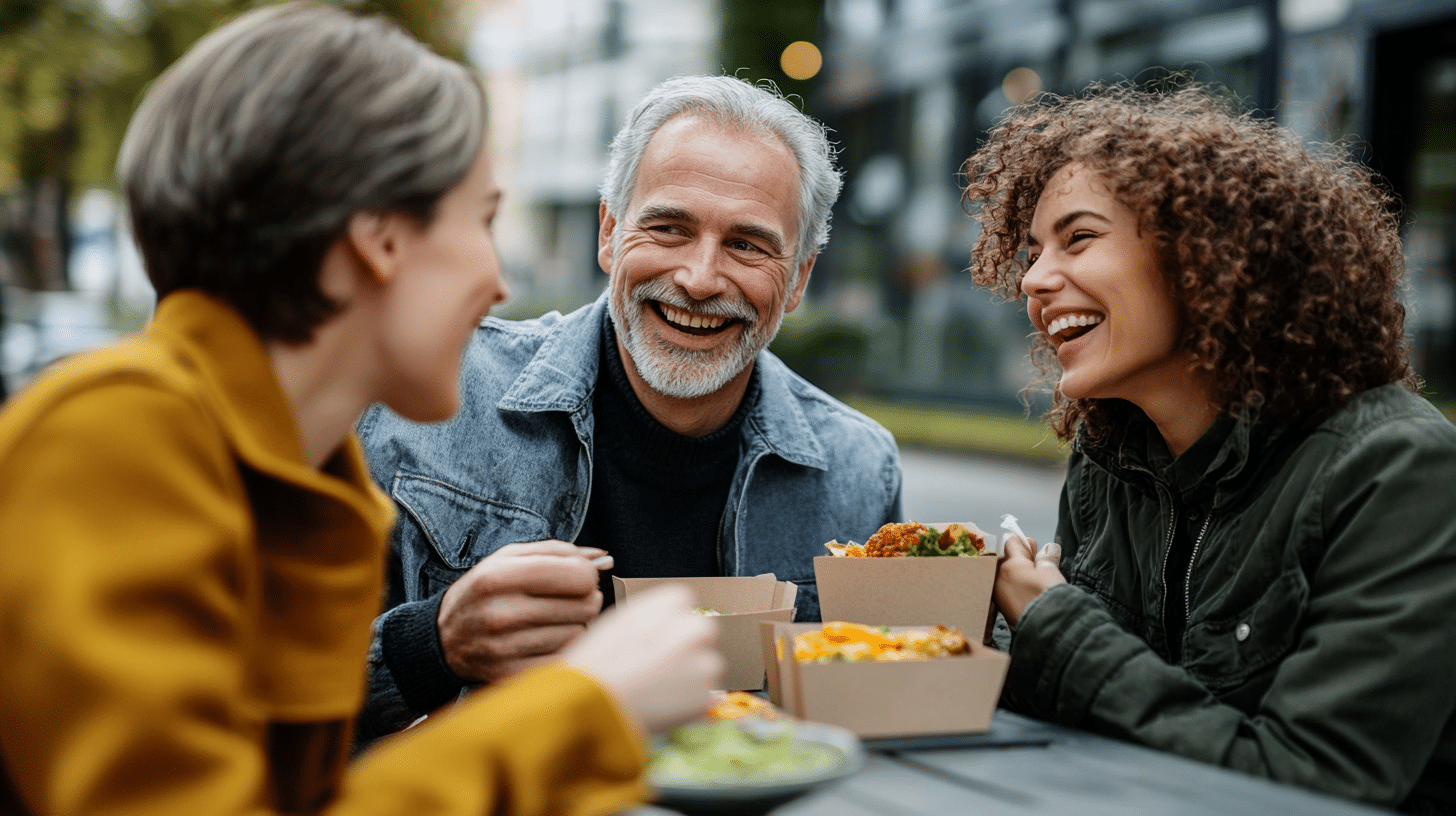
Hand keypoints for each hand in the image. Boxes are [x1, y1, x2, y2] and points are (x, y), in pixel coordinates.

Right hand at [437, 540, 607, 683]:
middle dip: (585, 599)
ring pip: (579, 633)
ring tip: (550, 621)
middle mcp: (500, 613)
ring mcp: (504, 649)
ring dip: (574, 625)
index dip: (588, 575)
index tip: (580, 577)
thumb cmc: (486, 592)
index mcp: (499, 577)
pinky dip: (563, 649)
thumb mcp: (508, 559)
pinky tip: (546, 641)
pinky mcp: (511, 675)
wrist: (444, 638)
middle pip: (585, 605)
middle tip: (568, 600)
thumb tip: (602, 558)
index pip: (576, 575)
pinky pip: (566, 658)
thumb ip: (556, 551)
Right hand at [563, 584, 722, 734]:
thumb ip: (650, 618)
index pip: (684, 602)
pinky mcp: (705, 695)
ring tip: (654, 688)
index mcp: (671, 602)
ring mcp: (705, 662)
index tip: (657, 637)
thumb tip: (665, 627)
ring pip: (706, 664)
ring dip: (689, 674)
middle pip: (702, 631)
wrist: (591, 703)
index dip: (669, 622)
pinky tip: (660, 704)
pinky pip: (703, 694)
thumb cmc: (595, 663)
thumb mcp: (618, 622)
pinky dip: (687, 700)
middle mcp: (694, 628)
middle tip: (658, 665)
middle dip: (687, 646)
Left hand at [993, 533, 1064, 627]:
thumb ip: (1047, 558)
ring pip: (1006, 576)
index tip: (1034, 549)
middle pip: (1007, 559)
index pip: (1012, 542)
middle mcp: (999, 576)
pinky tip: (1028, 593)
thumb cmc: (1047, 595)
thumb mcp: (1051, 571)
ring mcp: (998, 592)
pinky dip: (1016, 588)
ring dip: (1018, 575)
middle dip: (1021, 560)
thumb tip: (1049, 547)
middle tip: (1036, 564)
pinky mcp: (1001, 607)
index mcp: (1009, 563)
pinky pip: (1006, 590)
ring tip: (1034, 581)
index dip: (1024, 544)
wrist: (1043, 627)